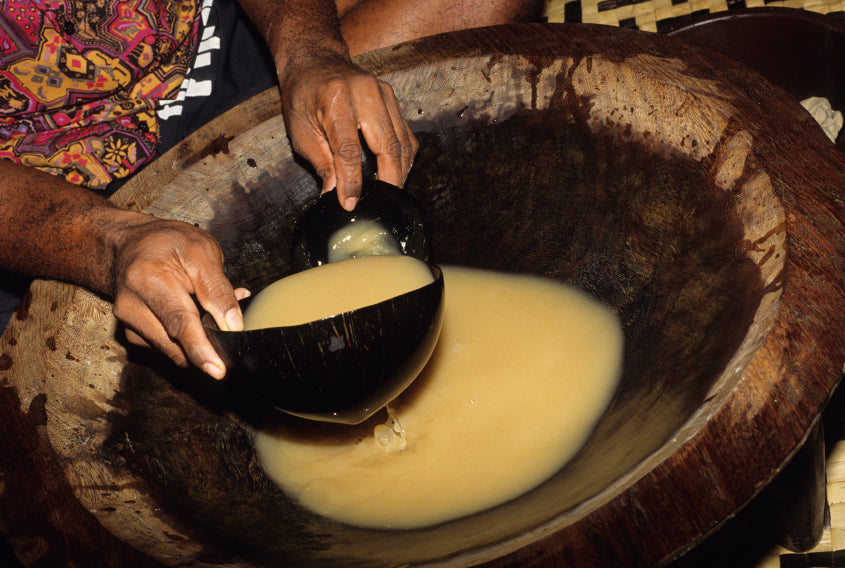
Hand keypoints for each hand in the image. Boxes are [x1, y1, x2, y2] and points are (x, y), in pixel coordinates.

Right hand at [110, 218, 247, 378]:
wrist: (129, 244)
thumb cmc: (167, 243)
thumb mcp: (201, 252)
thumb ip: (218, 290)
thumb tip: (233, 325)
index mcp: (148, 279)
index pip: (178, 322)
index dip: (200, 349)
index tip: (217, 370)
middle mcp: (131, 305)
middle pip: (175, 343)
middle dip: (206, 344)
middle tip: (227, 324)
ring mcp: (128, 323)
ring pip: (173, 349)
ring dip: (198, 338)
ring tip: (208, 307)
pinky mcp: (132, 333)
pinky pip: (167, 346)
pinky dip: (186, 337)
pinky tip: (194, 314)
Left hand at [280, 55, 417, 209]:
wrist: (315, 62)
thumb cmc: (303, 95)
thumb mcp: (300, 130)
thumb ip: (320, 162)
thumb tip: (333, 193)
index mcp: (335, 99)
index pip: (349, 150)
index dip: (352, 181)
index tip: (350, 203)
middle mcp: (364, 92)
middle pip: (387, 145)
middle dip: (388, 179)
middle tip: (384, 203)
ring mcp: (383, 92)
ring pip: (402, 141)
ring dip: (400, 171)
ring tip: (391, 192)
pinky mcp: (392, 97)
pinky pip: (405, 133)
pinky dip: (403, 157)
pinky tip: (396, 172)